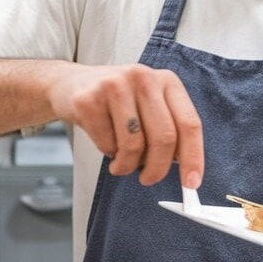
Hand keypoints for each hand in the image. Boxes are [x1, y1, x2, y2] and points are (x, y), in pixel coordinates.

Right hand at [49, 63, 203, 187]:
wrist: (68, 84)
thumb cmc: (116, 102)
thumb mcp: (148, 106)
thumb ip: (169, 130)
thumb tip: (186, 170)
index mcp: (167, 81)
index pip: (189, 124)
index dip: (193, 158)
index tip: (191, 184)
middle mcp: (144, 77)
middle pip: (164, 137)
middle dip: (157, 169)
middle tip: (148, 180)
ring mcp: (115, 85)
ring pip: (134, 145)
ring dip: (127, 165)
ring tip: (121, 163)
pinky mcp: (89, 99)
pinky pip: (107, 144)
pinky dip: (107, 153)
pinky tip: (105, 143)